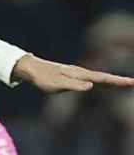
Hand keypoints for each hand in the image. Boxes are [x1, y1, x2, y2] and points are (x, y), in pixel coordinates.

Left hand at [13, 54, 133, 92]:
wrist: (31, 69)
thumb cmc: (43, 78)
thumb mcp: (58, 84)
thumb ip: (74, 85)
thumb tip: (91, 86)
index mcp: (80, 74)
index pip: (103, 78)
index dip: (118, 81)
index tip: (132, 82)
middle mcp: (81, 72)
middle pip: (104, 77)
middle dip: (119, 81)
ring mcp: (77, 74)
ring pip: (99, 77)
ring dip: (112, 81)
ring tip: (126, 83)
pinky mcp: (73, 76)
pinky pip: (92, 79)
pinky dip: (102, 81)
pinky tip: (104, 85)